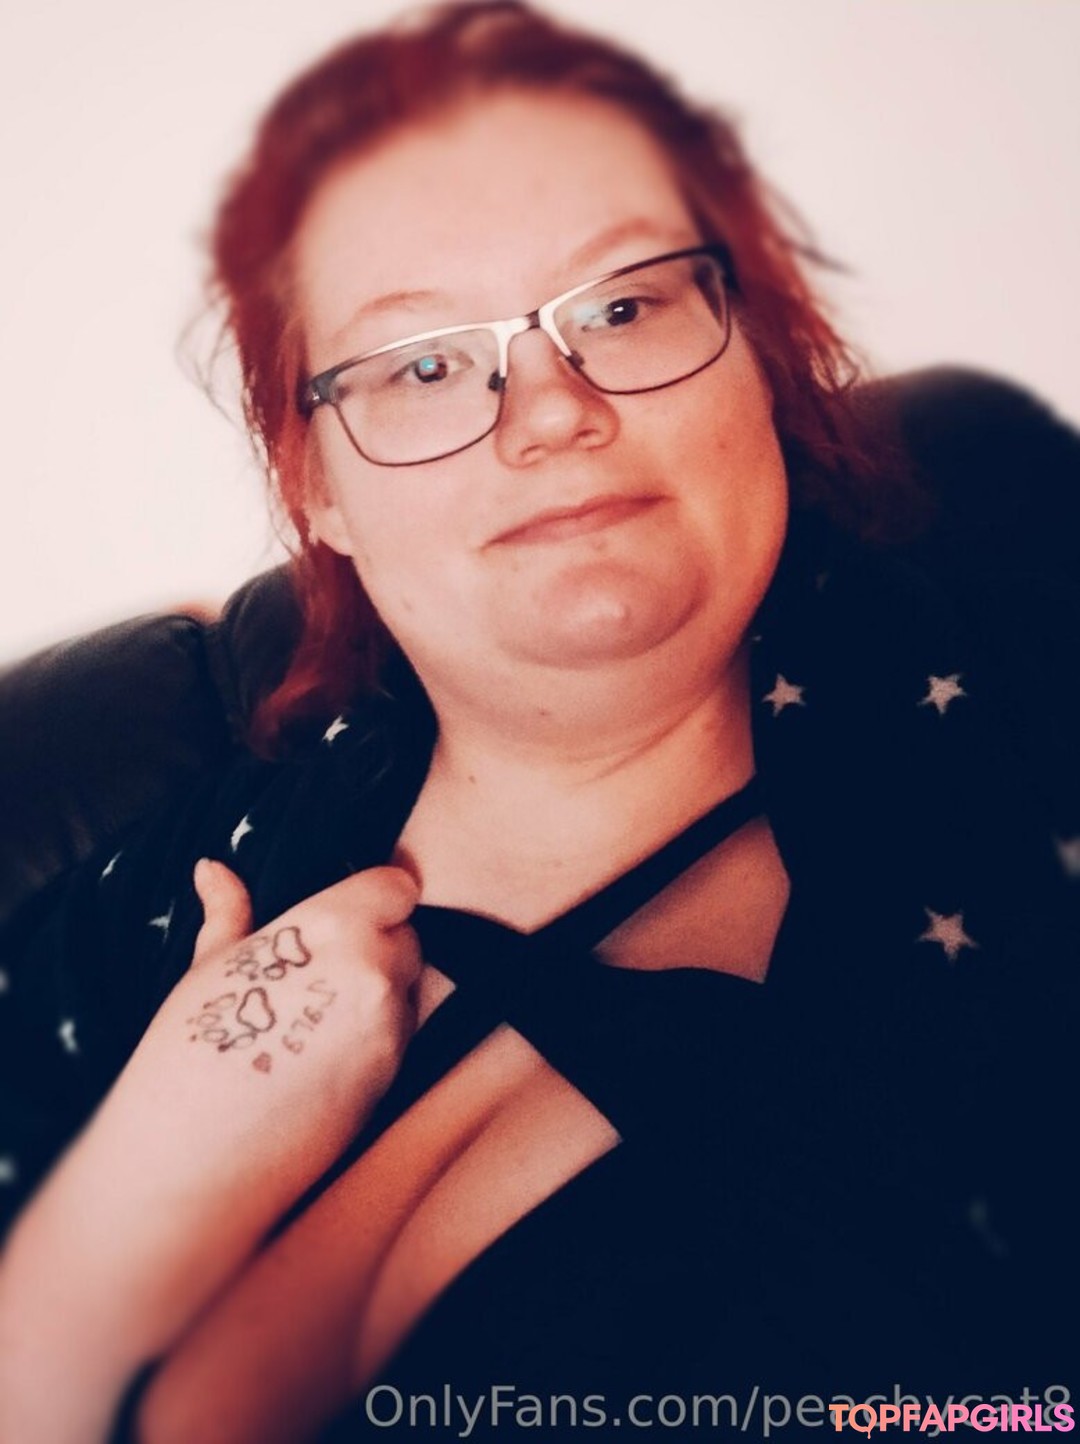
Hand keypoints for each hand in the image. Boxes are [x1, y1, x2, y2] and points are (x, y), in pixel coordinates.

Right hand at [0, 861, 420, 1443]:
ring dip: (382, 989)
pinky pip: (403, 1033)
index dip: (377, 894)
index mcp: (331, 929)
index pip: (397, 887)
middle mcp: (373, 972)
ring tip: (316, 1015)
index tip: (352, 908)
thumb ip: (229, 914)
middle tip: (321, 970)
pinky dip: (379, 1032)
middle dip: (377, 944)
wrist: (190, 1162)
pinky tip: (325, 1051)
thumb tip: (213, 869)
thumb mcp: (207, 971)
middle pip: (407, 935)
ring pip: (410, 985)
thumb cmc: (187, 1055)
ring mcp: (389, 1028)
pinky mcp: (394, 1076)